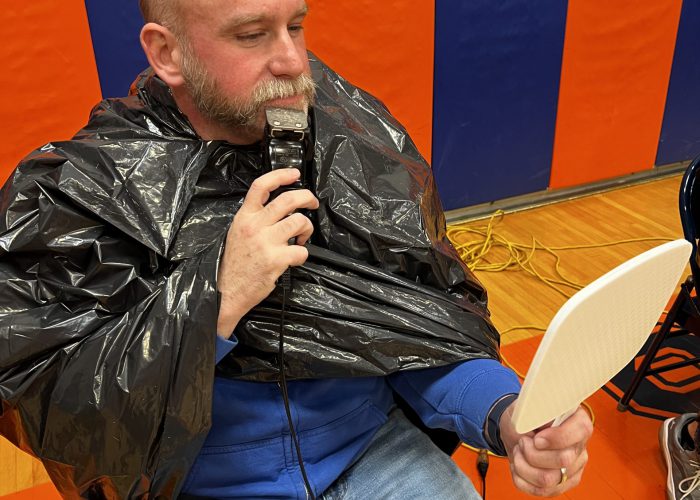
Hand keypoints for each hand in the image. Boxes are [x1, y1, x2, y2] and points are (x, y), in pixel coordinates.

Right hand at [216, 168, 318, 337]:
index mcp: (244, 217)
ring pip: (299, 221)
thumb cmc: (234, 265)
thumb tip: (278, 207)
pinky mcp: (276, 259)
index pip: (261, 186)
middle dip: (307, 198)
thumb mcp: (237, 233)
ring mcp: (266, 242)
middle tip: (312, 204)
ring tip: (302, 238)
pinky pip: (302, 250)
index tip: (294, 173)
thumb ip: (255, 218)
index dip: (281, 174)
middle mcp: (255, 226)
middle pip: (288, 199)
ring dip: (307, 229)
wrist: (225, 292)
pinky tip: (294, 258)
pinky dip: (303, 254)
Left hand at [499, 403, 592, 496]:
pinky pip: (539, 491)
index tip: (537, 438)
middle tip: (523, 441)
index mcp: (577, 421)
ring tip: (519, 452)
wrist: (516, 432)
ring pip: (548, 480)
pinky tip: (519, 464)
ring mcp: (573, 469)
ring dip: (523, 465)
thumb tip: (544, 422)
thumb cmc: (524, 417)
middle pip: (563, 460)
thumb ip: (538, 412)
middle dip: (533, 452)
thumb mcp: (527, 407)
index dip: (556, 437)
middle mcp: (579, 447)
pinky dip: (521, 478)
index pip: (580, 431)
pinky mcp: (561, 485)